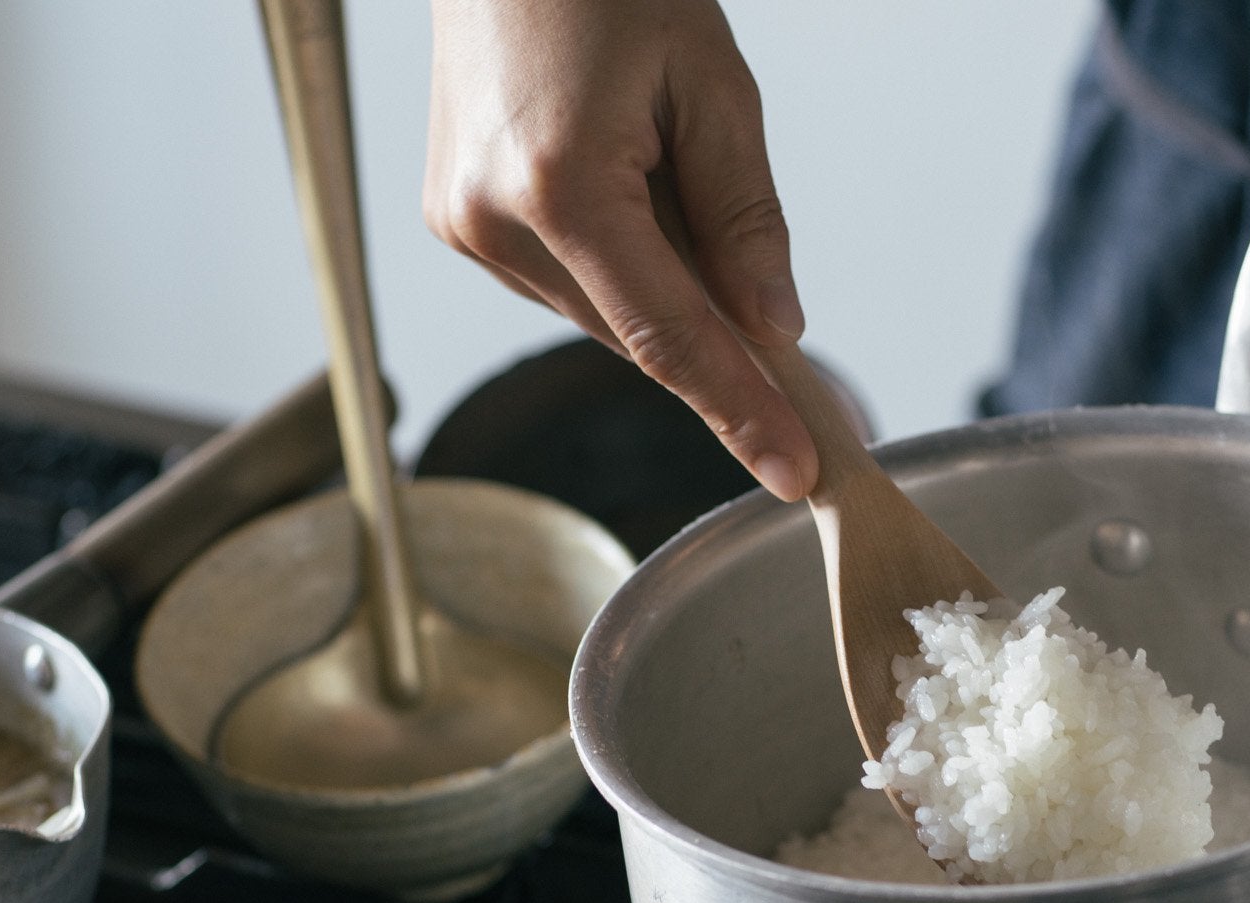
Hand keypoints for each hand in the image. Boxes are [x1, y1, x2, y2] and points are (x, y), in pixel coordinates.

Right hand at [424, 0, 816, 500]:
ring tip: (662, 175)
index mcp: (560, 187)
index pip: (672, 340)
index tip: (796, 472)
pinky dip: (616, 267)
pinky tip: (621, 186)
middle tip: (781, 334)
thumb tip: (773, 328)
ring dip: (660, 290)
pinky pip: (565, 284)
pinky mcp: (453, 221)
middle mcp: (495, 222)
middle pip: (639, 337)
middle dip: (715, 341)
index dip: (740, 412)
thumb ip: (744, 216)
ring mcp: (463, 228)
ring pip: (604, 317)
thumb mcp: (711, 84)